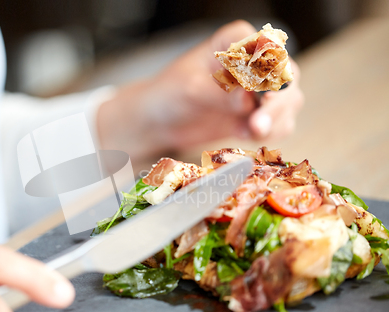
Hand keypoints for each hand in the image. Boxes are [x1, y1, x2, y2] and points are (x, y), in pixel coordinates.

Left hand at [97, 20, 303, 159]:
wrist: (158, 121)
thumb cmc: (168, 93)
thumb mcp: (190, 89)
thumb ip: (220, 95)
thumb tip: (246, 101)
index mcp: (237, 41)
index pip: (269, 47)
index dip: (273, 70)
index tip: (263, 92)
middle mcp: (254, 62)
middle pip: (288, 77)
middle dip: (278, 103)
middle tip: (258, 124)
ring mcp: (258, 90)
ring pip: (289, 102)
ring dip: (277, 120)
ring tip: (253, 132)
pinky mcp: (255, 115)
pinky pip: (278, 124)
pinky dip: (270, 132)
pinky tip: (245, 135)